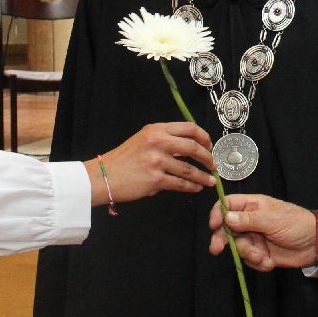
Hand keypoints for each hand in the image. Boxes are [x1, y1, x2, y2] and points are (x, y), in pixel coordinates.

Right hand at [90, 122, 214, 205]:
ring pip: (189, 169)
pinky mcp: (155, 180)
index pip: (189, 127)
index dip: (204, 137)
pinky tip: (197, 188)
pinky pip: (181, 183)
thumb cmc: (123, 159)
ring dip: (203, 176)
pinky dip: (192, 187)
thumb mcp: (143, 140)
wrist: (103, 176)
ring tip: (210, 181)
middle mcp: (158, 142)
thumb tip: (190, 149)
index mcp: (156, 130)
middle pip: (193, 147)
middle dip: (208, 157)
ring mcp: (157, 161)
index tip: (209, 145)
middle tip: (213, 164)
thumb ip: (165, 140)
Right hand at [207, 193, 317, 269]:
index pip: (228, 205)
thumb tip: (227, 217)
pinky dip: (258, 263)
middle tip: (217, 249)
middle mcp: (250, 222)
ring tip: (262, 256)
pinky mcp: (260, 254)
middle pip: (226, 229)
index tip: (214, 225)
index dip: (218, 213)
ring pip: (238, 247)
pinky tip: (270, 261)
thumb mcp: (273, 219)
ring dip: (248, 254)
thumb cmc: (297, 224)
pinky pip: (249, 261)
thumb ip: (249, 220)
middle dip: (222, 240)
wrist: (316, 244)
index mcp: (252, 206)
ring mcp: (254, 238)